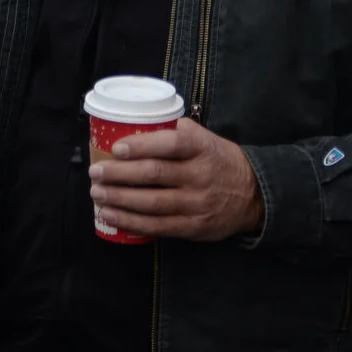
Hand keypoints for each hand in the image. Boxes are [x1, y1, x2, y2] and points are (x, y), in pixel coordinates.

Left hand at [89, 117, 263, 241]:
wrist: (254, 195)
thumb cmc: (219, 161)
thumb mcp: (207, 139)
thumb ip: (177, 131)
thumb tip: (139, 124)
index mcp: (203, 149)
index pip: (171, 144)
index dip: (141, 145)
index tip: (116, 148)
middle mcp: (201, 176)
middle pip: (154, 174)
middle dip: (119, 174)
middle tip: (96, 172)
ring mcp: (197, 203)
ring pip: (151, 202)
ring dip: (119, 199)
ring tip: (97, 193)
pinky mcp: (193, 227)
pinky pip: (157, 226)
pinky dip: (130, 221)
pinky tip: (111, 215)